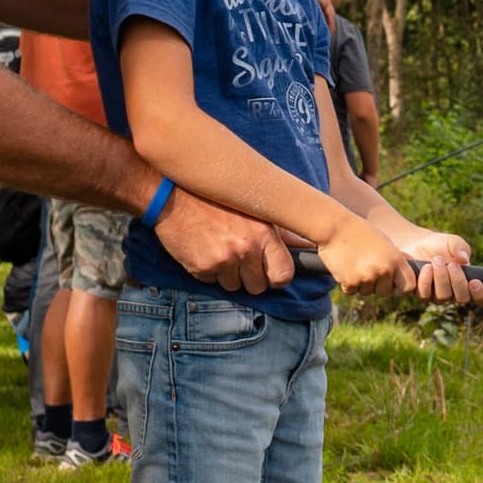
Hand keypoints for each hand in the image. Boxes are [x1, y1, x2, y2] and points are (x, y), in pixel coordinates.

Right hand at [150, 188, 292, 292]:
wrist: (173, 195)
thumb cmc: (217, 199)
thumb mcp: (254, 209)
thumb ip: (282, 232)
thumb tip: (310, 246)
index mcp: (264, 234)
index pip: (284, 275)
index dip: (277, 277)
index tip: (270, 272)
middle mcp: (246, 249)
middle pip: (258, 286)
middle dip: (250, 277)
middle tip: (239, 257)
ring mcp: (222, 260)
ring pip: (233, 286)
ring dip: (228, 274)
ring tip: (219, 249)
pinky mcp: (200, 268)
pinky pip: (211, 282)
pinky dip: (208, 271)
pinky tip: (203, 250)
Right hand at [320, 217, 414, 295]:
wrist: (335, 227)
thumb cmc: (359, 233)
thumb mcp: (384, 244)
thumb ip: (393, 262)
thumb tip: (398, 281)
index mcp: (396, 260)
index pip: (408, 286)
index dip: (401, 288)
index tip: (393, 285)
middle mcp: (384, 270)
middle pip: (384, 292)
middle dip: (376, 286)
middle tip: (365, 269)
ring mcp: (367, 277)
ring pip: (366, 292)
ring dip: (360, 283)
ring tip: (353, 263)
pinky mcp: (351, 282)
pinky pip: (351, 291)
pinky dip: (346, 283)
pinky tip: (344, 266)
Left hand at [396, 224, 482, 306]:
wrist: (416, 244)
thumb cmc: (439, 244)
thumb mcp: (452, 241)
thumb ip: (460, 247)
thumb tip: (464, 259)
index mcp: (467, 282)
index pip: (480, 298)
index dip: (480, 294)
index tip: (474, 282)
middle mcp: (454, 293)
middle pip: (462, 298)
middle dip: (458, 281)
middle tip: (451, 264)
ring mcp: (437, 296)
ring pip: (443, 297)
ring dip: (441, 278)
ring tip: (436, 260)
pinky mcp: (421, 294)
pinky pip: (425, 295)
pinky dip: (426, 280)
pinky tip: (426, 267)